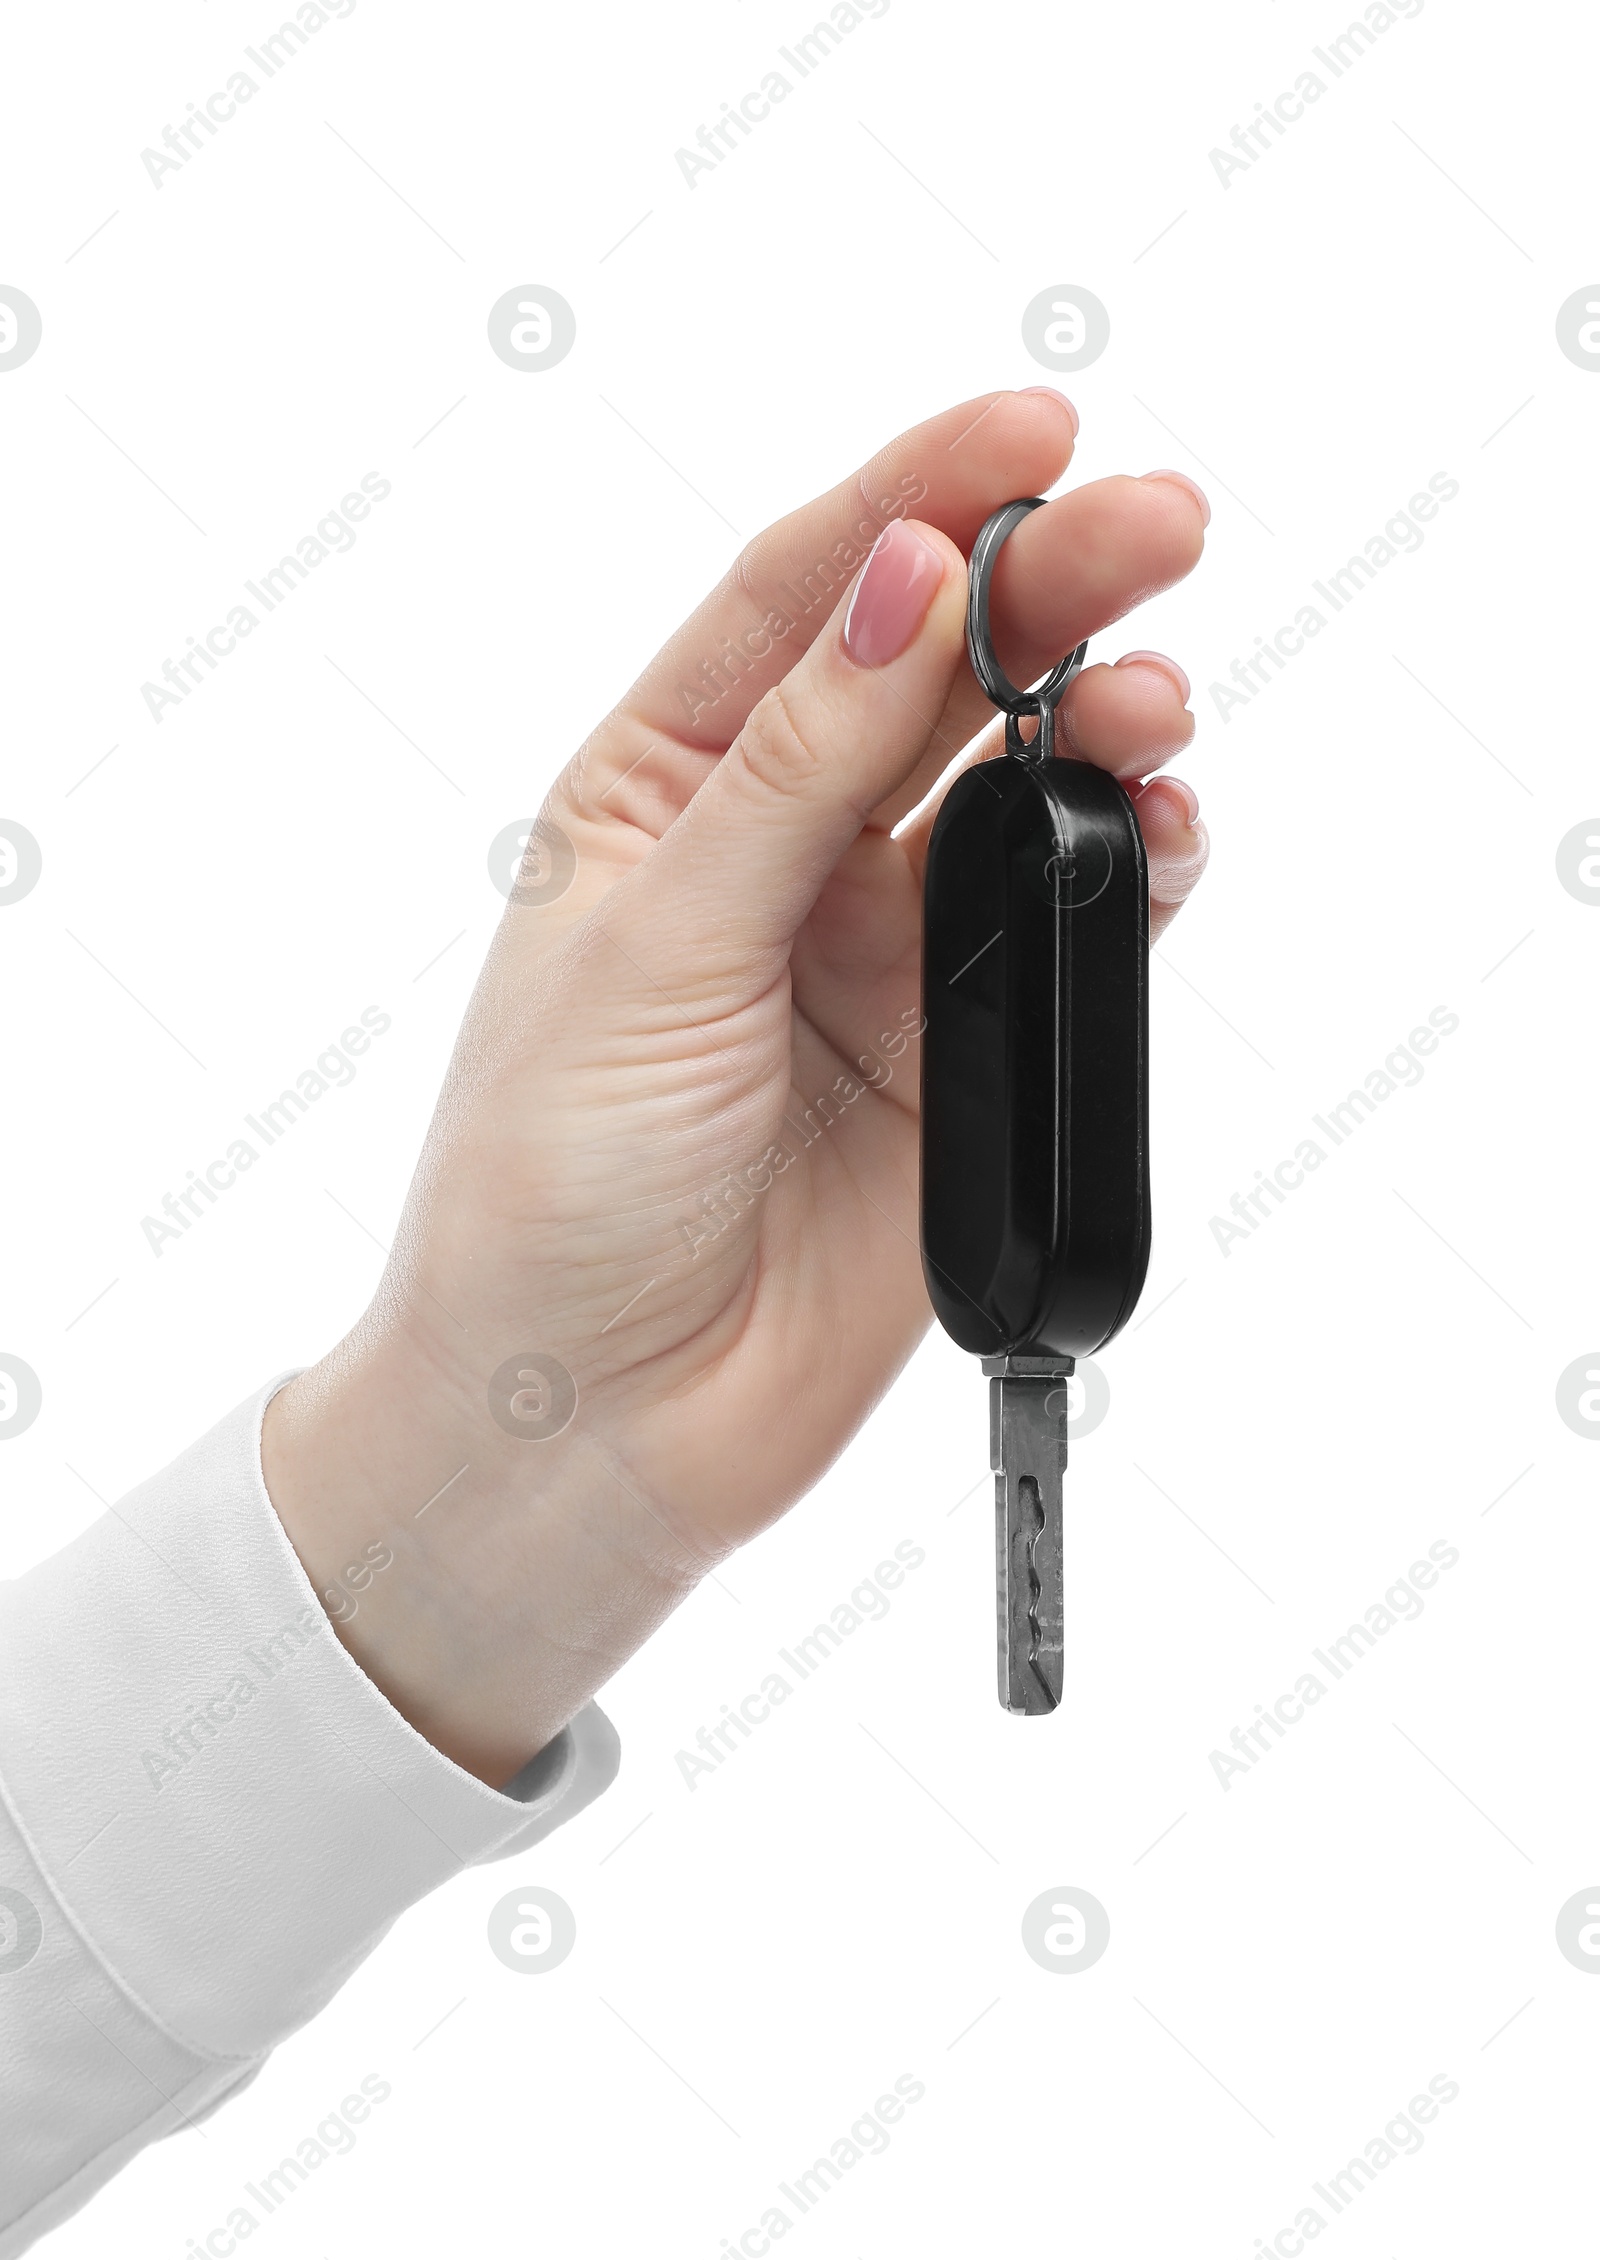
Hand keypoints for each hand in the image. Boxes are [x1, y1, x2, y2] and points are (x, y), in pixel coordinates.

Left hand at [262, 390, 1208, 1783]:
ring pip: (1016, 790)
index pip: (805, 594)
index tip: (1029, 430)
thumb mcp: (654, 943)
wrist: (594, 1424)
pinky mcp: (961, 1057)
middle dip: (1047, 584)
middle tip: (1158, 524)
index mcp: (664, 788)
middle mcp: (781, 850)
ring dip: (1098, 722)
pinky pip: (1066, 932)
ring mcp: (879, 952)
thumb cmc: (550, 1183)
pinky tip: (1157, 828)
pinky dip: (1126, 870)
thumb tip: (903, 576)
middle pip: (935, 672)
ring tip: (1156, 698)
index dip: (918, 497)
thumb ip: (794, 766)